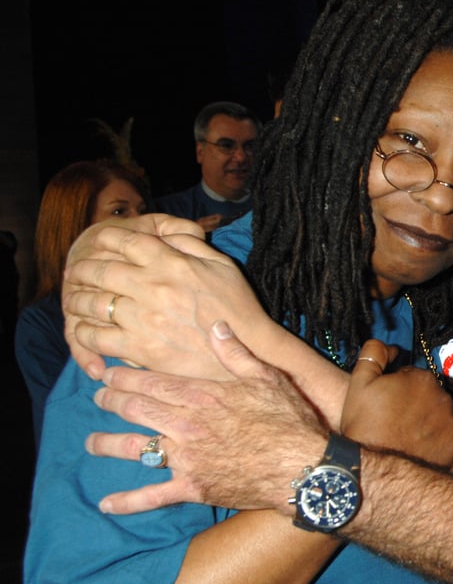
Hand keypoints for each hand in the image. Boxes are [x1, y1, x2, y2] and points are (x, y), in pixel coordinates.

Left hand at [63, 216, 267, 380]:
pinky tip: (84, 329)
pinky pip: (98, 337)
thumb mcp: (221, 264)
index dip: (106, 238)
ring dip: (78, 298)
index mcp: (171, 263)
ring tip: (75, 298)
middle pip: (102, 270)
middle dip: (84, 268)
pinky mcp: (140, 348)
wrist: (248, 348)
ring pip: (94, 303)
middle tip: (76, 270)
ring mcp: (143, 318)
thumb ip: (191, 244)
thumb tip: (165, 234)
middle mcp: (153, 287)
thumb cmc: (238, 306)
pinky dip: (84, 331)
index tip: (98, 241)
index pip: (126, 241)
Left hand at [86, 321, 327, 513]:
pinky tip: (106, 504)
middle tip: (98, 399)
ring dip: (107, 445)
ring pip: (135, 449)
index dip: (125, 377)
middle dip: (112, 402)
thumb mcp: (268, 377)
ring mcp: (187, 458)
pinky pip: (152, 496)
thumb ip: (236, 353)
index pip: (152, 382)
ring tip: (91, 443)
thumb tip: (216, 324)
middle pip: (137, 410)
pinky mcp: (193, 487)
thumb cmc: (290, 420)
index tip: (108, 375)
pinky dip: (127, 501)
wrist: (303, 467)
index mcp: (203, 395)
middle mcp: (187, 425)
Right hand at [342, 340, 452, 466]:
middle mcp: (443, 395)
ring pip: (448, 408)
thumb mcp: (360, 383)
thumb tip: (392, 347)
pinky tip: (452, 433)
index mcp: (422, 377)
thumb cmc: (366, 426)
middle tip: (399, 417)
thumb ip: (374, 354)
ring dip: (436, 413)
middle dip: (418, 399)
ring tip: (415, 431)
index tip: (390, 401)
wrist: (376, 467)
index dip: (400, 386)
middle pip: (431, 391)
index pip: (414, 375)